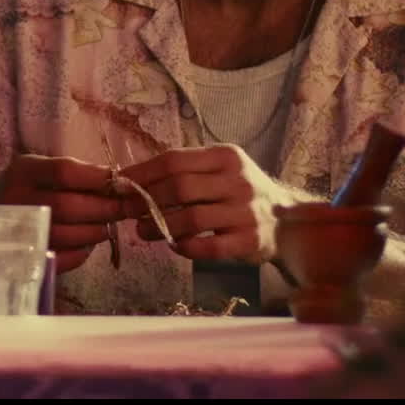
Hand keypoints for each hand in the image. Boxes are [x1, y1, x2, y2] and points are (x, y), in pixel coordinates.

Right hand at [0, 153, 127, 273]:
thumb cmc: (24, 190)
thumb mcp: (38, 169)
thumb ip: (73, 172)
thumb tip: (117, 181)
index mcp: (22, 173)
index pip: (64, 172)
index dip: (96, 178)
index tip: (120, 181)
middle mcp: (17, 202)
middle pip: (69, 206)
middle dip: (105, 208)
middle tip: (125, 208)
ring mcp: (20, 234)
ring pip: (70, 235)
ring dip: (98, 230)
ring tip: (107, 224)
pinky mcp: (27, 259)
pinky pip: (64, 258)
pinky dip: (83, 251)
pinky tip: (86, 242)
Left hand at [118, 144, 292, 264]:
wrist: (285, 222)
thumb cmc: (239, 193)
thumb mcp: (219, 170)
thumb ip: (184, 171)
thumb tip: (131, 180)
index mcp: (225, 156)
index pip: (174, 160)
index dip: (142, 173)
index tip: (119, 184)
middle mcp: (238, 180)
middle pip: (179, 187)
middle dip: (146, 200)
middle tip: (127, 210)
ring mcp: (246, 211)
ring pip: (191, 218)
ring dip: (159, 226)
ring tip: (142, 231)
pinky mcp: (249, 241)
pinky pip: (208, 247)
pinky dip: (185, 247)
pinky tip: (174, 245)